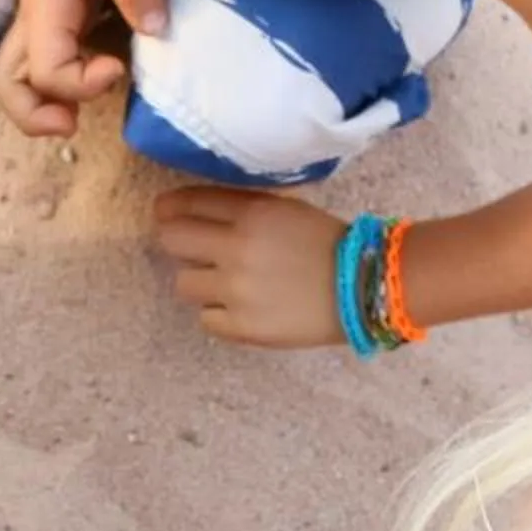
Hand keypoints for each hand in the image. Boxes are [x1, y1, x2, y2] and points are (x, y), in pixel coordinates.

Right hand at [0, 0, 165, 140]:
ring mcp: (38, 15)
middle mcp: (31, 14)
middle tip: (72, 126)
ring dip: (39, 103)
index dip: (79, 83)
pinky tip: (90, 78)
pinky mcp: (52, 11)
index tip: (118, 67)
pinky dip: (54, 83)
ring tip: (75, 116)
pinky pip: (40, 59)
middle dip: (32, 115)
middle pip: (7, 82)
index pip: (45, 68)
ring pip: (15, 75)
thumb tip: (155, 30)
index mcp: (44, 0)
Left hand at [148, 188, 344, 344]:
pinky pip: (205, 319)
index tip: (166, 213)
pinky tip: (242, 308)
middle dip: (177, 242)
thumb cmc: (328, 243)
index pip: (188, 203)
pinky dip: (219, 314)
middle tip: (191, 250)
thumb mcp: (285, 209)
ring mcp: (236, 291)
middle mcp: (236, 249)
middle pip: (171, 240)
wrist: (365, 287)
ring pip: (183, 284)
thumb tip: (194, 211)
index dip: (170, 208)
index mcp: (250, 214)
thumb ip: (242, 208)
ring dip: (200, 282)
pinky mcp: (242, 327)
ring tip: (225, 284)